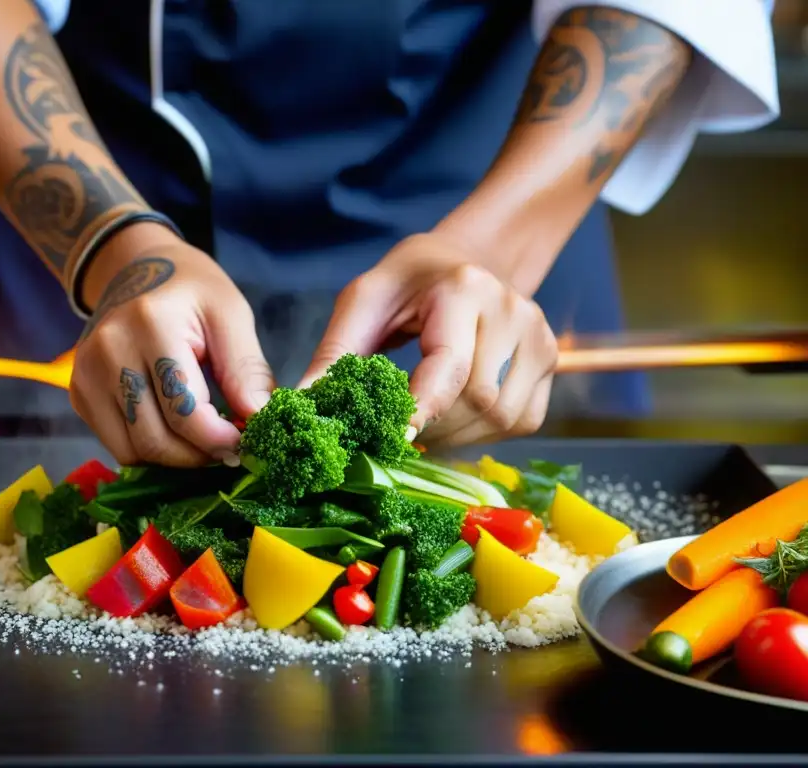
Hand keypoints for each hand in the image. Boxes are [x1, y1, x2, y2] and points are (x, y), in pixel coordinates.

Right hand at [70, 224, 273, 465]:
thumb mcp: (231, 313)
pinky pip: (116, 445)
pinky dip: (149, 448)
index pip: (184, 410)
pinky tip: (172, 428)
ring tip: (202, 438)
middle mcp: (108, 351)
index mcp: (150, 324)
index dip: (219, 439)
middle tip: (227, 448)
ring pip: (133, 451)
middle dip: (198, 456)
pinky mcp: (79, 392)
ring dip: (174, 457)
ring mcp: (85, 374)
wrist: (135, 268)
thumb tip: (259, 419)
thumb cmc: (192, 289)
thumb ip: (246, 368)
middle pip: (154, 439)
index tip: (244, 442)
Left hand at [299, 232, 557, 446]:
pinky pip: (523, 420)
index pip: (450, 366)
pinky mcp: (551, 361)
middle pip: (477, 400)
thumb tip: (302, 406)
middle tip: (394, 433)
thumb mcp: (364, 301)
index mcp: (463, 290)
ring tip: (422, 425)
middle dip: (433, 428)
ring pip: (502, 418)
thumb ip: (334, 353)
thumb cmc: (409, 281)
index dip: (424, 409)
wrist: (467, 257)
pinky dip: (486, 434)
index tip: (396, 438)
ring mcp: (540, 337)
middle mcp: (512, 311)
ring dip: (457, 436)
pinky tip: (454, 421)